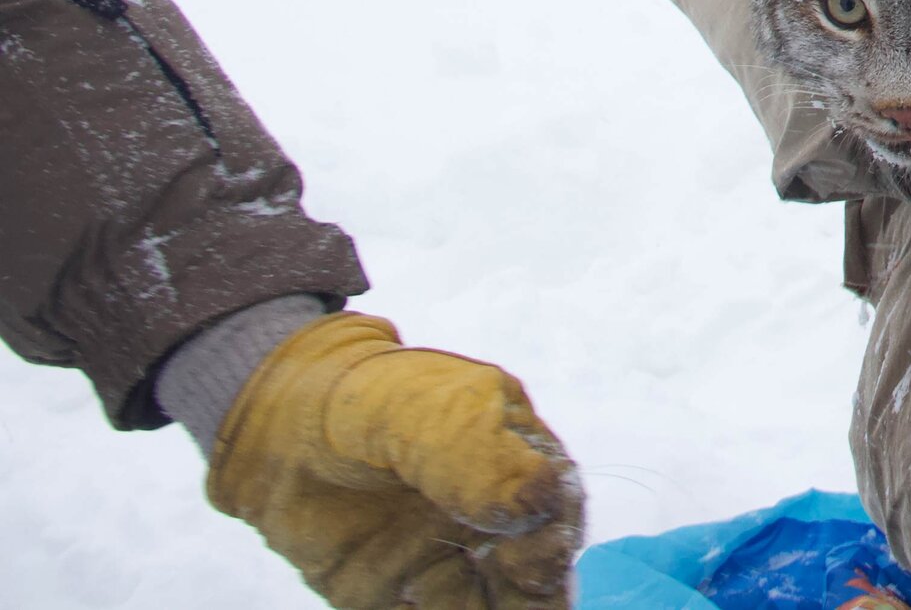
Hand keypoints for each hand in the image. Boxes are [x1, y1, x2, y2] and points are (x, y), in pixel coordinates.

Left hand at [207, 313, 581, 609]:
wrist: (277, 424)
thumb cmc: (365, 399)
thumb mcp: (425, 411)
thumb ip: (476, 454)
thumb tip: (539, 501)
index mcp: (516, 460)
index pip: (554, 508)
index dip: (550, 537)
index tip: (524, 556)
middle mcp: (492, 517)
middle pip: (537, 568)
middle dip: (536, 589)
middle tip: (512, 587)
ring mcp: (448, 562)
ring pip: (499, 604)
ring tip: (469, 604)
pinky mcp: (398, 599)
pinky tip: (420, 604)